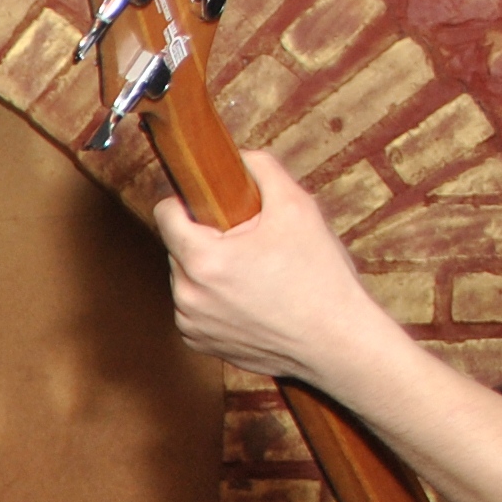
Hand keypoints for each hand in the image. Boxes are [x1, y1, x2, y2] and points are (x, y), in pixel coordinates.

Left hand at [153, 150, 402, 389]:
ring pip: (185, 278)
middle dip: (206, 237)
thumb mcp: (297, 207)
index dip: (187, 201)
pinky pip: (194, 308)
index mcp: (202, 260)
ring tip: (253, 272)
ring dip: (208, 269)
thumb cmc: (319, 277)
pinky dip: (213, 299)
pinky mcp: (198, 343)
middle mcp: (186, 295)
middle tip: (248, 241)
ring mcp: (189, 323)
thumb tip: (239, 158)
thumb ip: (262, 170)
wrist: (335, 341)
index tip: (209, 202)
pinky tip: (249, 298)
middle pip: (177, 247)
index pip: (166, 214)